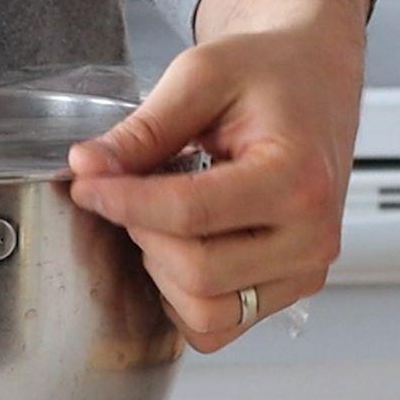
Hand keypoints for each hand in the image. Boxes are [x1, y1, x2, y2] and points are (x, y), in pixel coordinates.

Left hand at [69, 0, 371, 351]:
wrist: (313, 78)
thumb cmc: (268, 73)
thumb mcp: (201, 76)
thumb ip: (142, 130)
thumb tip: (88, 167)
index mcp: (298, 179)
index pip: (189, 214)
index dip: (123, 202)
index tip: (86, 183)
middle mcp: (311, 237)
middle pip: (196, 272)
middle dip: (143, 234)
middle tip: (128, 193)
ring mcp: (302, 272)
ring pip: (206, 312)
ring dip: (161, 271)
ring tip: (159, 218)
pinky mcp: (286, 291)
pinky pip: (216, 326)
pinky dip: (181, 298)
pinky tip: (176, 248)